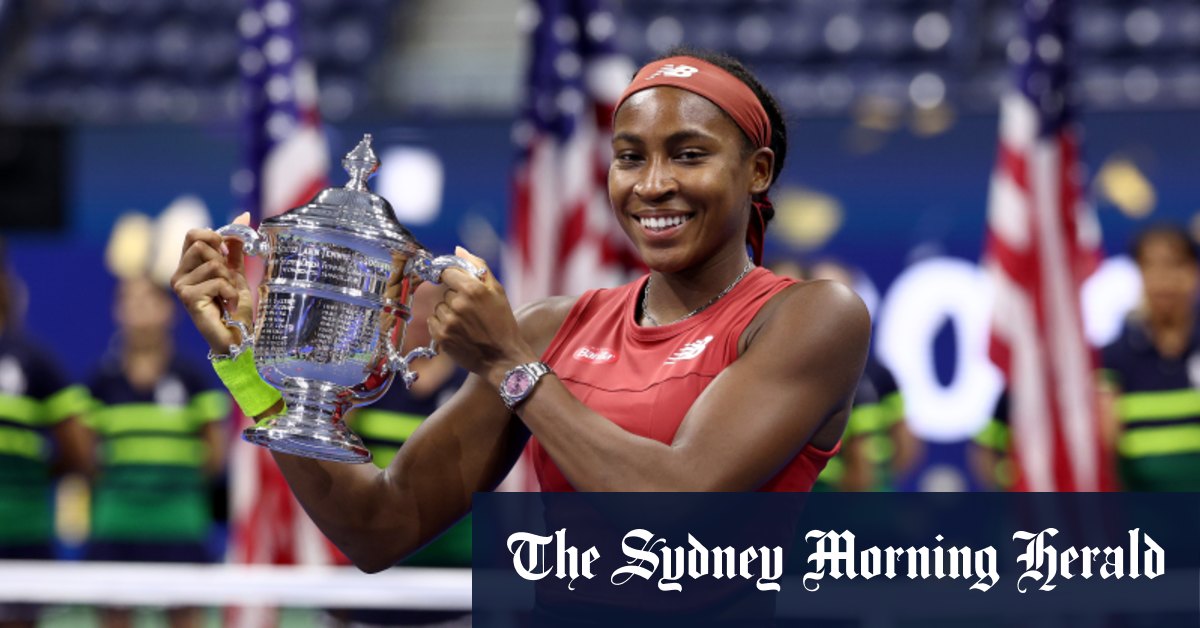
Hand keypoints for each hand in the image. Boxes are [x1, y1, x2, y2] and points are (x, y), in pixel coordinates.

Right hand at [171, 212, 254, 354]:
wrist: (236, 335)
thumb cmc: (233, 306)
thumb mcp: (236, 271)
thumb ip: (235, 246)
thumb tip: (243, 215)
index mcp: (188, 265)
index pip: (193, 234)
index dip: (214, 237)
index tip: (226, 252)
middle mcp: (179, 274)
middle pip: (201, 245)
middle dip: (223, 262)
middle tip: (227, 281)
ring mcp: (180, 286)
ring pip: (213, 264)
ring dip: (229, 281)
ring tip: (228, 296)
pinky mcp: (188, 298)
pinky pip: (217, 281)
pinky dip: (230, 292)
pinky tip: (228, 305)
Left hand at [428, 247, 535, 381]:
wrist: (503, 357)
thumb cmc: (503, 323)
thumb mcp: (497, 291)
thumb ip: (477, 266)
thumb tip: (457, 250)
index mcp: (473, 289)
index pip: (446, 272)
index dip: (451, 277)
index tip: (456, 284)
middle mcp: (458, 304)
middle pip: (445, 292)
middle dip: (455, 298)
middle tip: (472, 312)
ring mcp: (448, 321)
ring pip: (439, 307)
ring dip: (449, 313)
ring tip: (466, 323)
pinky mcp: (441, 337)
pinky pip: (433, 321)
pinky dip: (442, 325)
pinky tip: (458, 331)